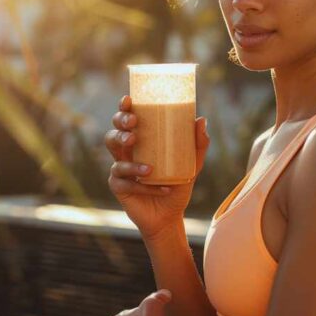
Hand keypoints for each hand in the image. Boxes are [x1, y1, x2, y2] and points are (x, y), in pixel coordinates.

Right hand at [105, 95, 209, 239]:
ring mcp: (120, 170)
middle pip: (113, 133)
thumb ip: (197, 144)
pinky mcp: (119, 188)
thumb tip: (201, 119)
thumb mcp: (192, 165)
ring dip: (131, 162)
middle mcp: (126, 153)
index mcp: (140, 141)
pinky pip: (128, 183)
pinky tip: (162, 188)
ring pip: (116, 159)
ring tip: (150, 168)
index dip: (124, 108)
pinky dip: (145, 186)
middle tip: (134, 127)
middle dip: (120, 127)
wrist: (170, 215)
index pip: (127, 120)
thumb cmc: (178, 184)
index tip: (128, 100)